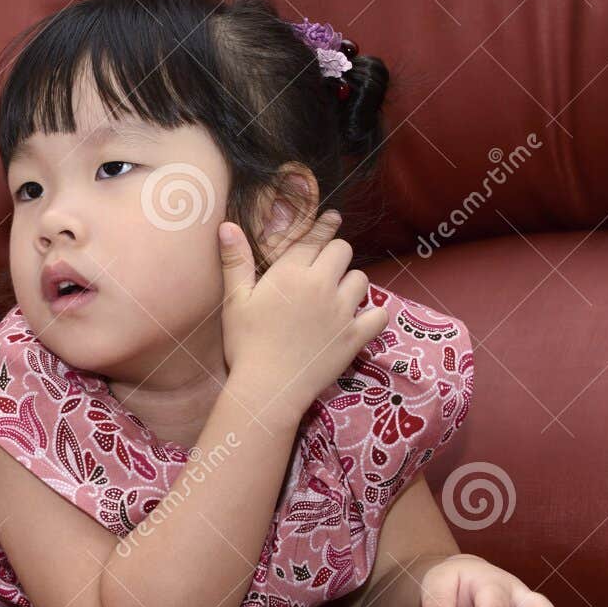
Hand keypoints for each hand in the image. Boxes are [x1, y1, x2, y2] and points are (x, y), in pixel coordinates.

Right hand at [218, 209, 389, 426]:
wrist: (266, 388)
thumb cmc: (245, 344)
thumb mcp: (234, 301)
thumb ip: (235, 261)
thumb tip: (227, 225)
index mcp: (290, 273)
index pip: (314, 237)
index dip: (324, 224)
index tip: (331, 218)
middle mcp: (321, 285)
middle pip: (343, 251)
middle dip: (335, 254)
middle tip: (326, 267)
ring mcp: (341, 311)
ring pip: (361, 279)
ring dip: (352, 283)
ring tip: (338, 294)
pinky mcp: (355, 337)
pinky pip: (379, 315)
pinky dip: (374, 315)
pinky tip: (363, 318)